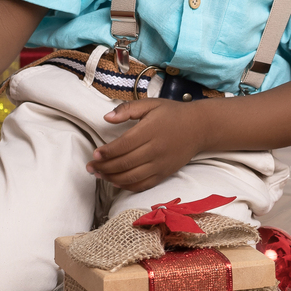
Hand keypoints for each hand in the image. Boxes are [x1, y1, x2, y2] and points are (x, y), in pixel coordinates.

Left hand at [88, 98, 204, 192]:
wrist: (200, 127)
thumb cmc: (173, 113)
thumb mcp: (151, 104)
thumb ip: (127, 109)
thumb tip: (106, 117)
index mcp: (150, 130)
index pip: (123, 145)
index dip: (107, 152)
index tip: (95, 153)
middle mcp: (155, 149)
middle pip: (124, 163)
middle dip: (104, 167)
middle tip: (90, 167)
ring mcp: (160, 164)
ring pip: (132, 177)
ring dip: (112, 178)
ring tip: (99, 175)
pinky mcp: (165, 174)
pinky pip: (143, 184)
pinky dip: (128, 186)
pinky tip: (115, 182)